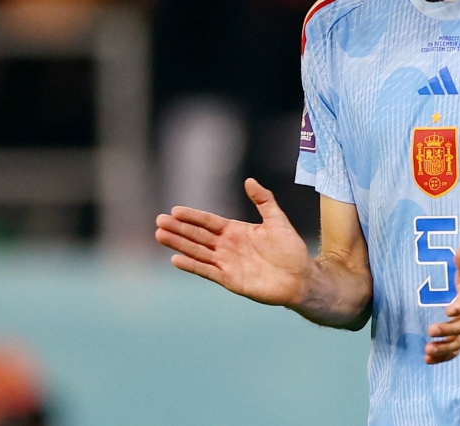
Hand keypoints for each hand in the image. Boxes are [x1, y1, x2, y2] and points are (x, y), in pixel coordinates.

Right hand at [155, 178, 310, 306]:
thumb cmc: (291, 249)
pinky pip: (207, 271)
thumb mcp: (277, 220)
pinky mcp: (230, 279)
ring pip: (198, 252)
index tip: (175, 210)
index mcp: (236, 231)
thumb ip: (264, 201)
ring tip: (160, 235)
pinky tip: (176, 259)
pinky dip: (192, 265)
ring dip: (179, 244)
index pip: (209, 222)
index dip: (192, 216)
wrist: (300, 277)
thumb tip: (249, 181)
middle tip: (159, 221)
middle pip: (198, 236)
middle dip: (179, 228)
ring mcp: (227, 263)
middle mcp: (227, 246)